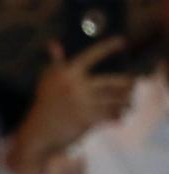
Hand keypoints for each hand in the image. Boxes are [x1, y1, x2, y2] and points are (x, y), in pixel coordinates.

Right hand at [5, 39, 134, 173]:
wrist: (38, 133)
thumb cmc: (44, 105)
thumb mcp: (46, 82)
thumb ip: (54, 62)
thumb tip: (52, 43)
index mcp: (66, 73)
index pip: (91, 55)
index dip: (108, 46)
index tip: (122, 40)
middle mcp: (75, 85)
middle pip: (112, 81)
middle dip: (127, 83)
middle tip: (134, 83)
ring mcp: (82, 102)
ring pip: (114, 99)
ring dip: (125, 101)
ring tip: (129, 102)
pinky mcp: (86, 118)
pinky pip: (110, 114)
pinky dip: (117, 116)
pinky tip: (120, 116)